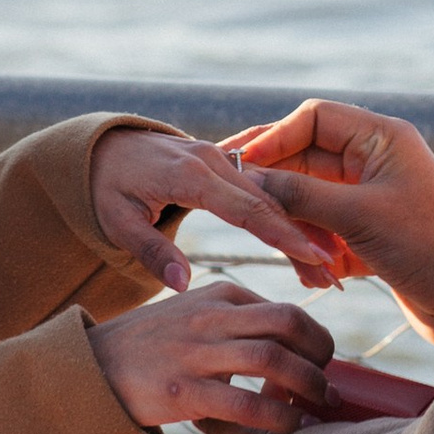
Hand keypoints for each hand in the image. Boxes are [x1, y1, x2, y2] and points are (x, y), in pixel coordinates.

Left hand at [88, 125, 348, 293]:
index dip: (280, 232)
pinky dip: (286, 216)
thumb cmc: (105, 188)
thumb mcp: (115, 222)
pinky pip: (261, 191)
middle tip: (332, 272)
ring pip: (272, 196)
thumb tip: (182, 284)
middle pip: (269, 201)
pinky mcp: (225, 165)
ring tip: (329, 267)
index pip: (245, 207)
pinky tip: (308, 242)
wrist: (101, 148)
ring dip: (301, 228)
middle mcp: (212, 160)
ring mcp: (221, 159)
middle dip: (304, 235)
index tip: (311, 255)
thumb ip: (150, 251)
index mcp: (189, 174)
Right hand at [89, 278, 335, 433]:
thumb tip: (286, 337)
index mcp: (219, 294)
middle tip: (330, 385)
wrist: (93, 367)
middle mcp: (212, 316)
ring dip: (308, 386)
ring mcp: (197, 353)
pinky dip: (278, 417)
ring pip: (273, 360)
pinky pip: (246, 402)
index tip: (324, 363)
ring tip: (320, 408)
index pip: (286, 309)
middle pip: (289, 325)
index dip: (316, 338)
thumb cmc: (153, 344)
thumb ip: (236, 317)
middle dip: (321, 356)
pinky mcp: (184, 392)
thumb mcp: (194, 312)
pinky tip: (291, 429)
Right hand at [223, 100, 433, 350]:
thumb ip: (301, 194)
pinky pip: (322, 231)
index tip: (241, 164)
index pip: (313, 118)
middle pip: (305, 160)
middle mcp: (374, 161)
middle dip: (279, 192)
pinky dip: (314, 253)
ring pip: (309, 201)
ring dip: (299, 231)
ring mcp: (369, 198)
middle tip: (243, 210)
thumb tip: (251, 177)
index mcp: (381, 138)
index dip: (274, 138)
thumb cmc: (426, 248)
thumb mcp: (357, 216)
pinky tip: (322, 279)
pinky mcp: (367, 234)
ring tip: (308, 264)